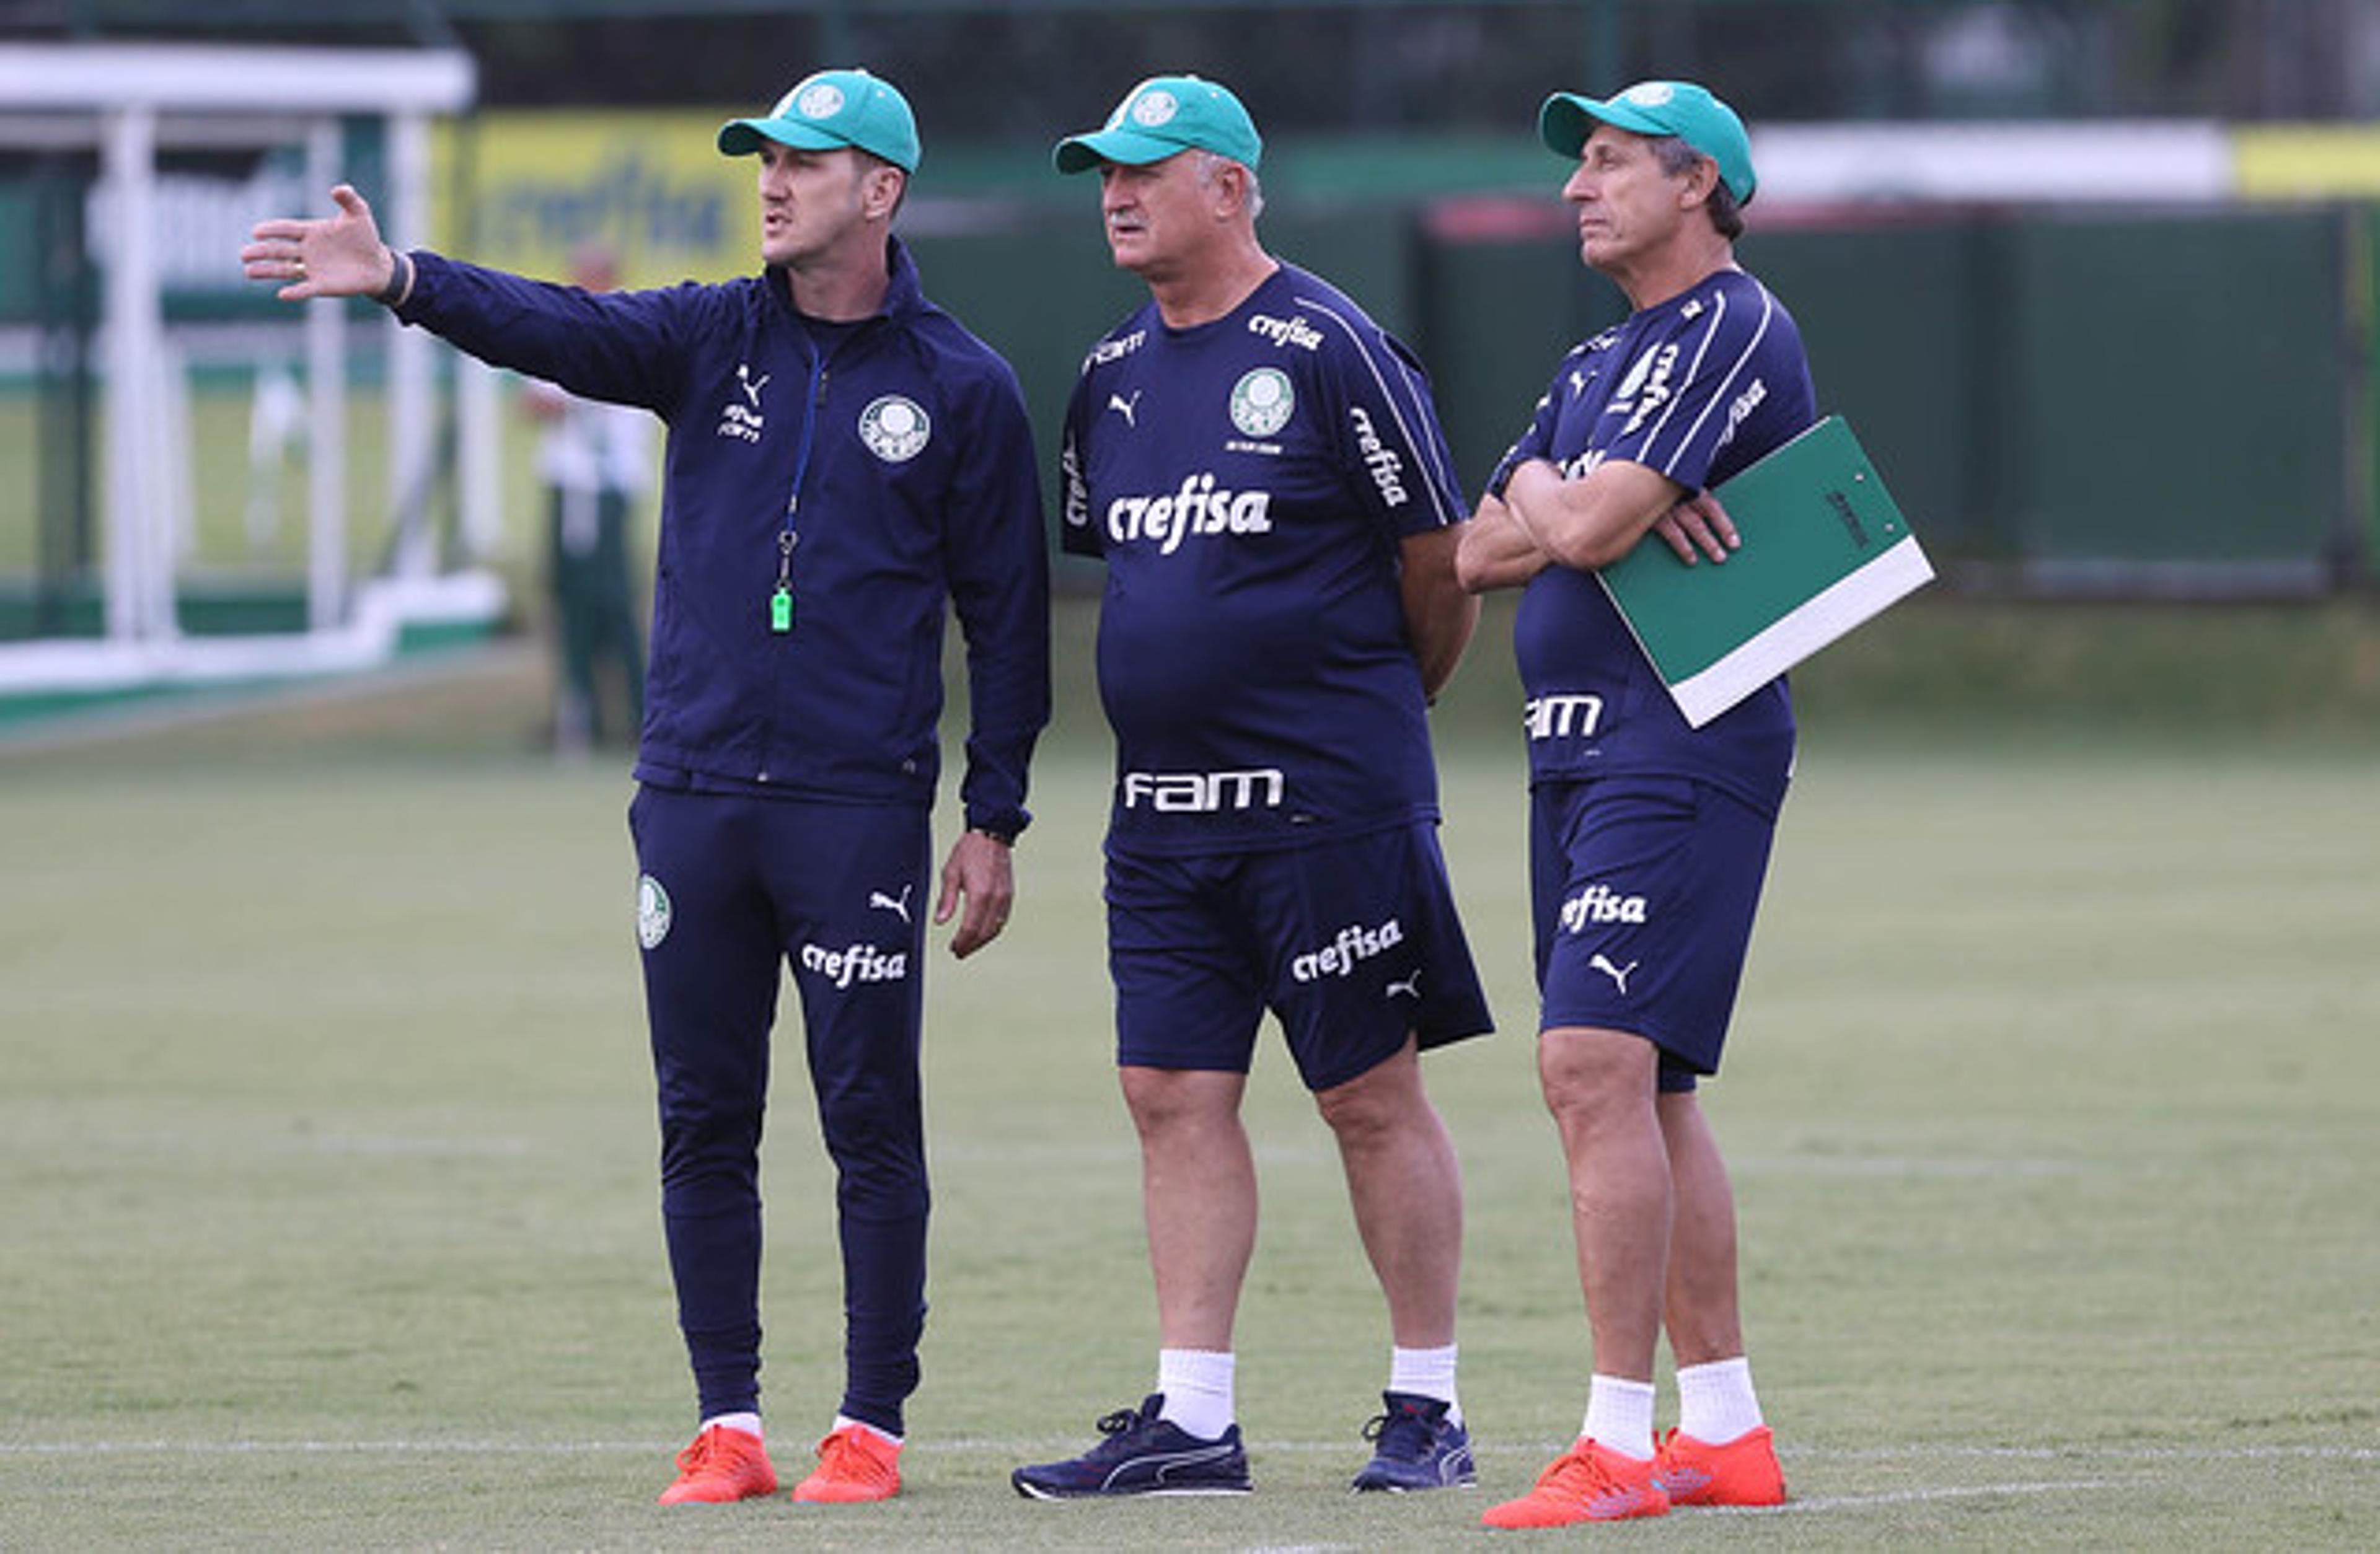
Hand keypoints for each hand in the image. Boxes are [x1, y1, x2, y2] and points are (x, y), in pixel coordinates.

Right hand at [241, 184, 396, 302]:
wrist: (378, 264)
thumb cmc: (366, 237)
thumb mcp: (359, 214)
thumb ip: (349, 200)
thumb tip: (339, 189)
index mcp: (311, 231)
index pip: (287, 229)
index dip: (272, 230)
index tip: (256, 232)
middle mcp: (307, 250)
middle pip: (279, 250)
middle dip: (261, 252)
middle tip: (244, 254)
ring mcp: (312, 268)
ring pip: (284, 269)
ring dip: (267, 271)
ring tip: (248, 271)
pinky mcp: (322, 285)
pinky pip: (305, 289)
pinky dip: (295, 292)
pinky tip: (282, 294)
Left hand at [934, 830, 1014, 959]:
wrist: (992, 833)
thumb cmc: (969, 851)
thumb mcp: (951, 873)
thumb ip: (947, 900)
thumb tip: (940, 922)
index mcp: (980, 894)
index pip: (970, 928)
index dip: (961, 942)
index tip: (953, 949)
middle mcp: (995, 899)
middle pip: (984, 933)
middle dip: (971, 946)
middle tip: (959, 952)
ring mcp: (1005, 898)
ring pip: (995, 929)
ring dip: (982, 941)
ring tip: (969, 945)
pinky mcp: (1009, 895)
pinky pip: (1002, 920)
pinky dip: (992, 930)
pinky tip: (982, 931)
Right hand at [1653, 489, 1738, 564]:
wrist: (1627, 472)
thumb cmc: (1650, 481)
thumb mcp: (1670, 483)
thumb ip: (1683, 493)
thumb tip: (1698, 512)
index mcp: (1687, 486)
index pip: (1712, 506)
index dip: (1724, 524)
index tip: (1735, 542)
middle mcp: (1680, 494)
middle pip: (1704, 518)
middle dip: (1717, 538)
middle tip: (1725, 556)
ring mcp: (1667, 504)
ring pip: (1693, 525)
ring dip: (1706, 542)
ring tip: (1718, 557)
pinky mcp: (1652, 513)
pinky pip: (1672, 532)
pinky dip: (1683, 546)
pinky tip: (1690, 558)